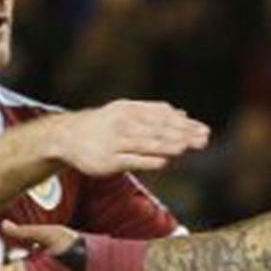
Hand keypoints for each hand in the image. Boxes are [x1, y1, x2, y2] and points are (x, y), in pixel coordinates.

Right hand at [46, 100, 209, 176]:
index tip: (203, 129)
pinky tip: (164, 162)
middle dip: (182, 134)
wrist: (67, 137)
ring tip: (186, 147)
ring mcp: (115, 142)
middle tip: (203, 139)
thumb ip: (154, 113)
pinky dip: (148, 160)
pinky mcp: (108, 161)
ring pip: (145, 143)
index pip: (161, 115)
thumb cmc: (104, 126)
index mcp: (129, 109)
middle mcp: (122, 123)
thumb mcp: (126, 112)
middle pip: (157, 128)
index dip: (183, 123)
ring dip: (167, 145)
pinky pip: (131, 160)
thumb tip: (182, 113)